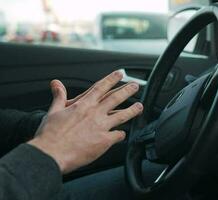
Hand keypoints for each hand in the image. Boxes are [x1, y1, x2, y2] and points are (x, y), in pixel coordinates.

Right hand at [28, 71, 142, 173]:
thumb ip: (59, 97)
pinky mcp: (104, 141)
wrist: (52, 154)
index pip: (101, 87)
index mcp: (83, 105)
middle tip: (135, 86)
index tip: (120, 73)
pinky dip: (121, 134)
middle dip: (127, 90)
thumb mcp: (53, 112)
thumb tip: (56, 83)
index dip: (112, 79)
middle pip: (116, 98)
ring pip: (122, 115)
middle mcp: (95, 114)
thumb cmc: (50, 135)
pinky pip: (118, 135)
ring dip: (132, 110)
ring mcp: (101, 127)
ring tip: (140, 106)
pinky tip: (123, 134)